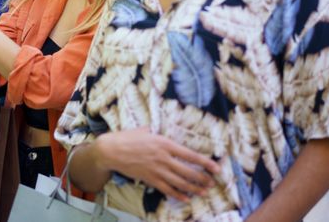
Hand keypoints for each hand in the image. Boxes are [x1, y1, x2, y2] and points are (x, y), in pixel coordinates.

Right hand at [94, 127, 220, 201]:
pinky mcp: (150, 179)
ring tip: (204, 192)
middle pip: (188, 171)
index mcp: (165, 143)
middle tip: (212, 182)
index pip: (191, 155)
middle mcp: (163, 158)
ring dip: (194, 188)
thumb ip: (161, 133)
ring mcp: (157, 170)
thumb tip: (170, 132)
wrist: (111, 150)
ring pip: (180, 182)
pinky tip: (186, 198)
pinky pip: (167, 189)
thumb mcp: (147, 129)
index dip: (206, 163)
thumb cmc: (129, 137)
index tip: (217, 168)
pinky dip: (178, 195)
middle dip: (203, 178)